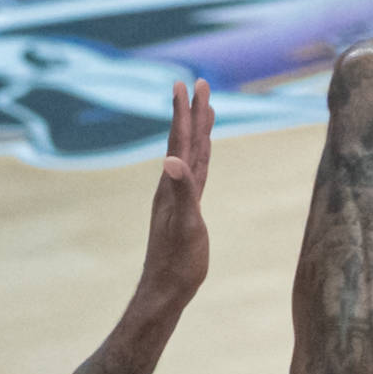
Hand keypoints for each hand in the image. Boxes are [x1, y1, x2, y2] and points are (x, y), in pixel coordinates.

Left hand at [141, 79, 212, 307]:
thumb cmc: (178, 262)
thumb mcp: (185, 225)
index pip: (181, 141)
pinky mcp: (188, 210)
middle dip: (193, 112)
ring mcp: (180, 197)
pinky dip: (202, 158)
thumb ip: (182, 191)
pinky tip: (203, 154)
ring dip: (199, 131)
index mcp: (172, 185)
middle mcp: (174, 186)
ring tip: (205, 109)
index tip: (186, 84)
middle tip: (198, 84)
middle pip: (187, 141)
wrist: (167, 289)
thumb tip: (172, 160)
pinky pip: (197, 174)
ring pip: (193, 156)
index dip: (184, 113)